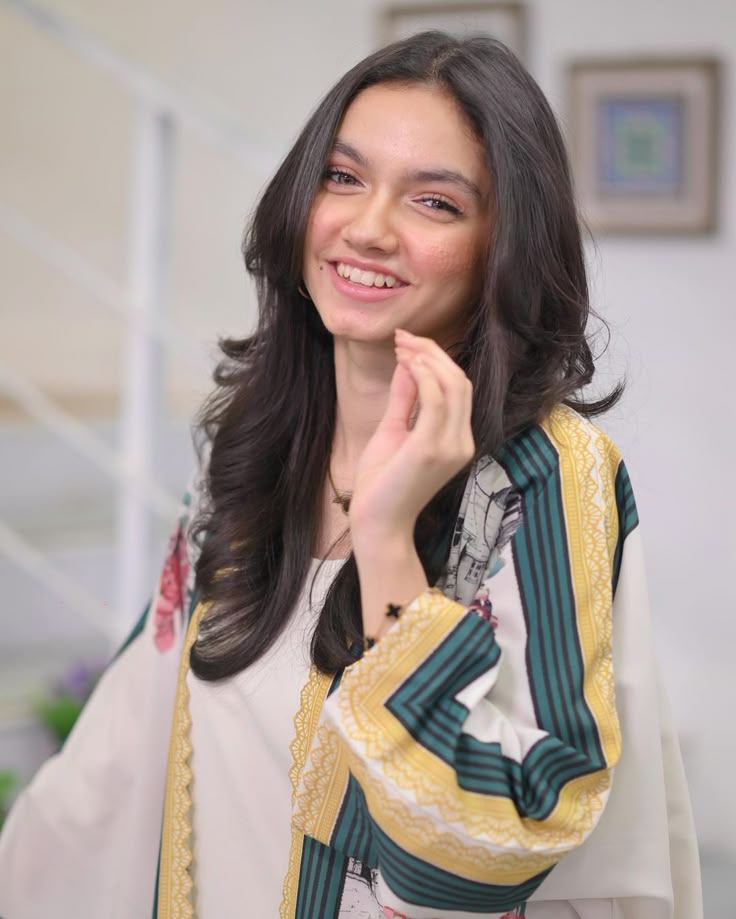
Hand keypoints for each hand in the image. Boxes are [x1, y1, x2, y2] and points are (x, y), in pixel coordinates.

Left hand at [348, 329, 474, 554]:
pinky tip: (406, 364)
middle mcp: (461, 442)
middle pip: (460, 382)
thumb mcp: (393, 431)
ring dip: (426, 359)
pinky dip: (423, 376)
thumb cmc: (382, 484)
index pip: (459, 388)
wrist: (377, 523)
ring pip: (452, 386)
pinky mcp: (431, 449)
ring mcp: (450, 446)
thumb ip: (404, 400)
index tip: (408, 342)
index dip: (437, 359)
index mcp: (457, 439)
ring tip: (402, 346)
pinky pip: (435, 400)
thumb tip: (407, 366)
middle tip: (404, 338)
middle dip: (433, 353)